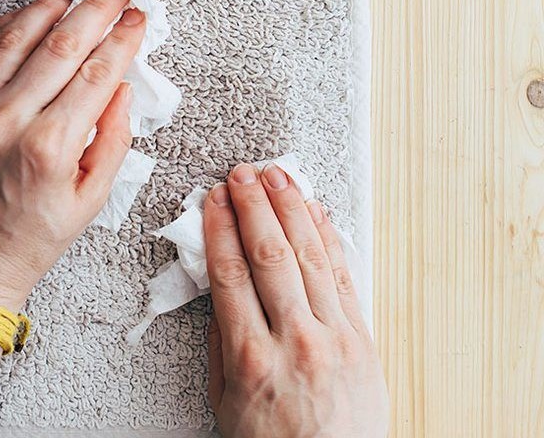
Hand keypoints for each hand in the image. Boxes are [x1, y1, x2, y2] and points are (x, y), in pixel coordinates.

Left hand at [0, 0, 145, 310]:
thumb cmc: (31, 238)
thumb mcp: (91, 199)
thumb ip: (113, 139)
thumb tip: (119, 87)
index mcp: (50, 148)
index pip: (98, 72)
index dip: (123, 39)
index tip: (138, 19)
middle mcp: (6, 122)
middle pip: (62, 45)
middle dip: (97, 9)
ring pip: (16, 37)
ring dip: (51, 7)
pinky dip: (5, 25)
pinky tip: (28, 13)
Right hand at [204, 163, 388, 437]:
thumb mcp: (225, 400)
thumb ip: (221, 340)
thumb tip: (220, 284)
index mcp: (252, 360)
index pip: (231, 274)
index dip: (221, 229)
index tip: (214, 200)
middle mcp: (296, 341)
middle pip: (270, 255)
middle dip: (254, 206)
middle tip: (242, 175)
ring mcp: (335, 337)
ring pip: (310, 256)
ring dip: (291, 209)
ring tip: (278, 176)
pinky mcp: (362, 337)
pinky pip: (345, 276)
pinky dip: (328, 238)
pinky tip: (315, 211)